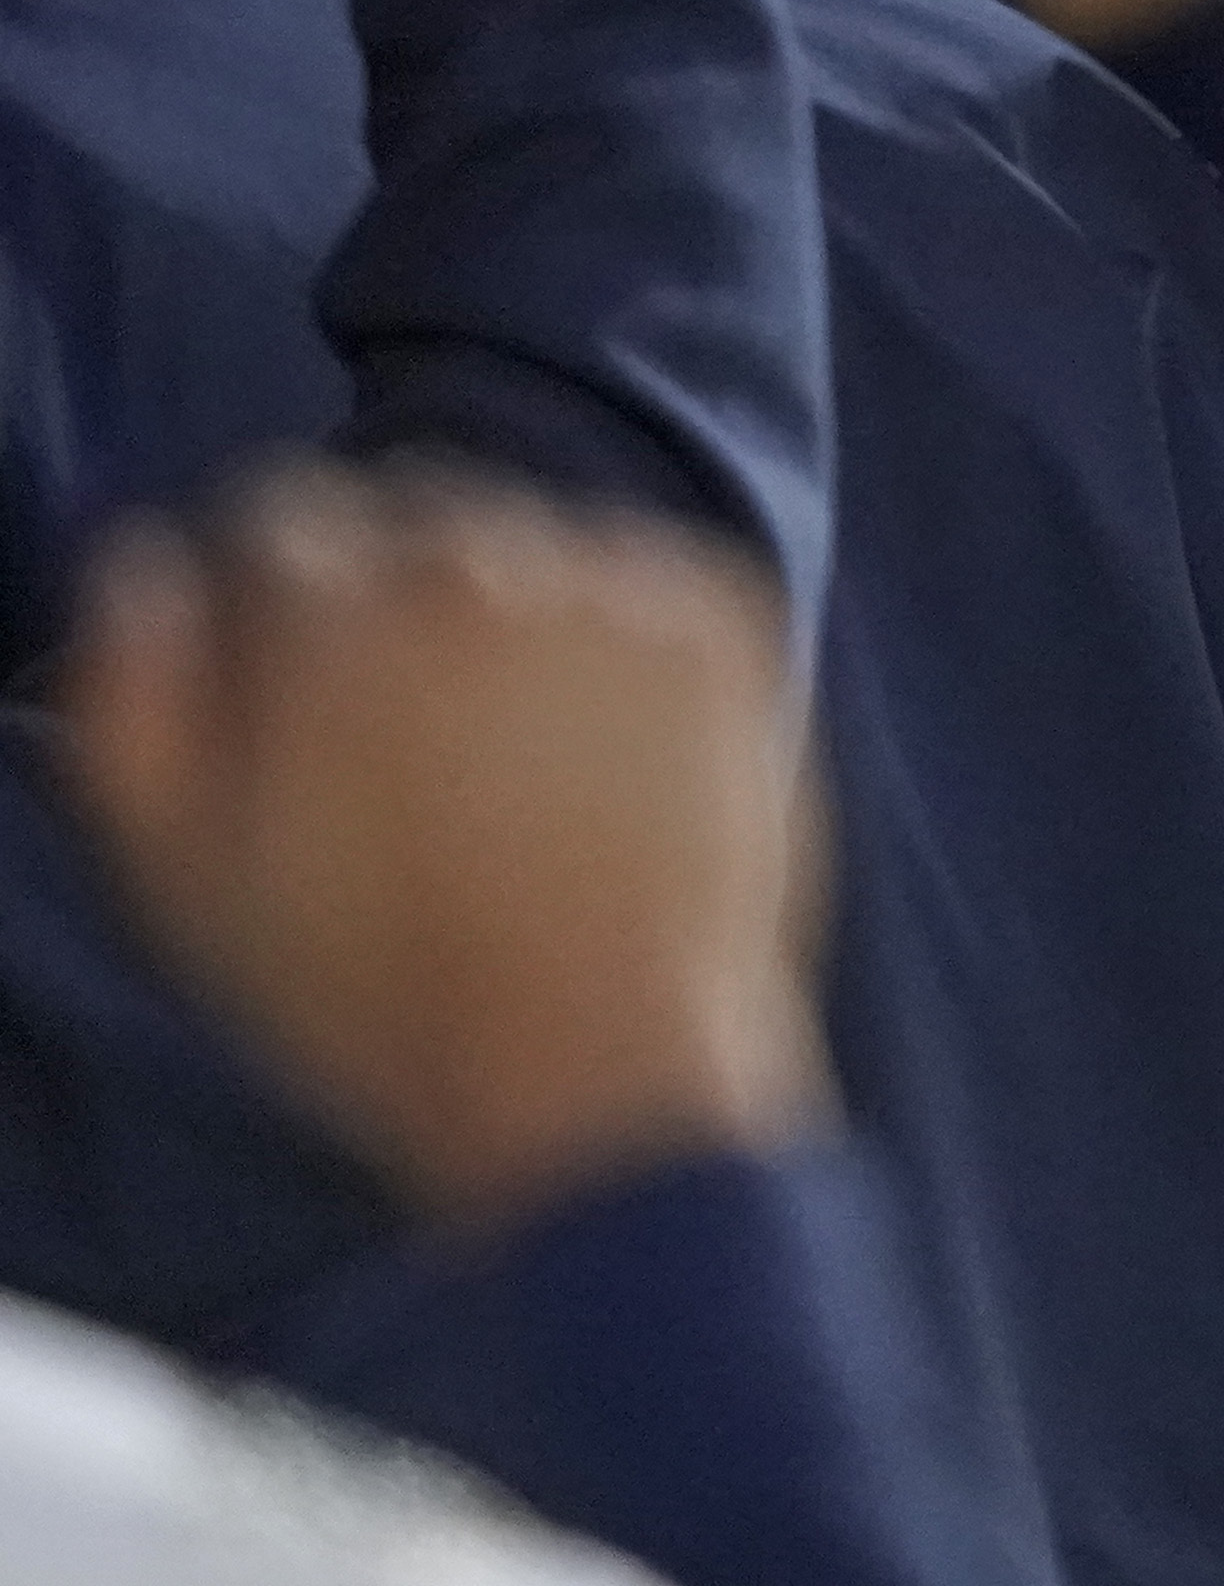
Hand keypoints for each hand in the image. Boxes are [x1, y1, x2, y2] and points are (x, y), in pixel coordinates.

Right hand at [58, 464, 831, 1231]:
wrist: (600, 1070)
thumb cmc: (377, 994)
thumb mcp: (184, 871)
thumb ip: (136, 694)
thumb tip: (149, 567)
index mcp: (330, 618)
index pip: (283, 515)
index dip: (283, 603)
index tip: (304, 683)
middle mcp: (476, 568)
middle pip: (417, 519)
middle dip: (401, 601)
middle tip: (419, 746)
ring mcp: (615, 586)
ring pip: (544, 548)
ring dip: (524, 619)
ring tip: (525, 773)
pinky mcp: (724, 621)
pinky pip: (656, 586)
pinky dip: (634, 646)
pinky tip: (617, 762)